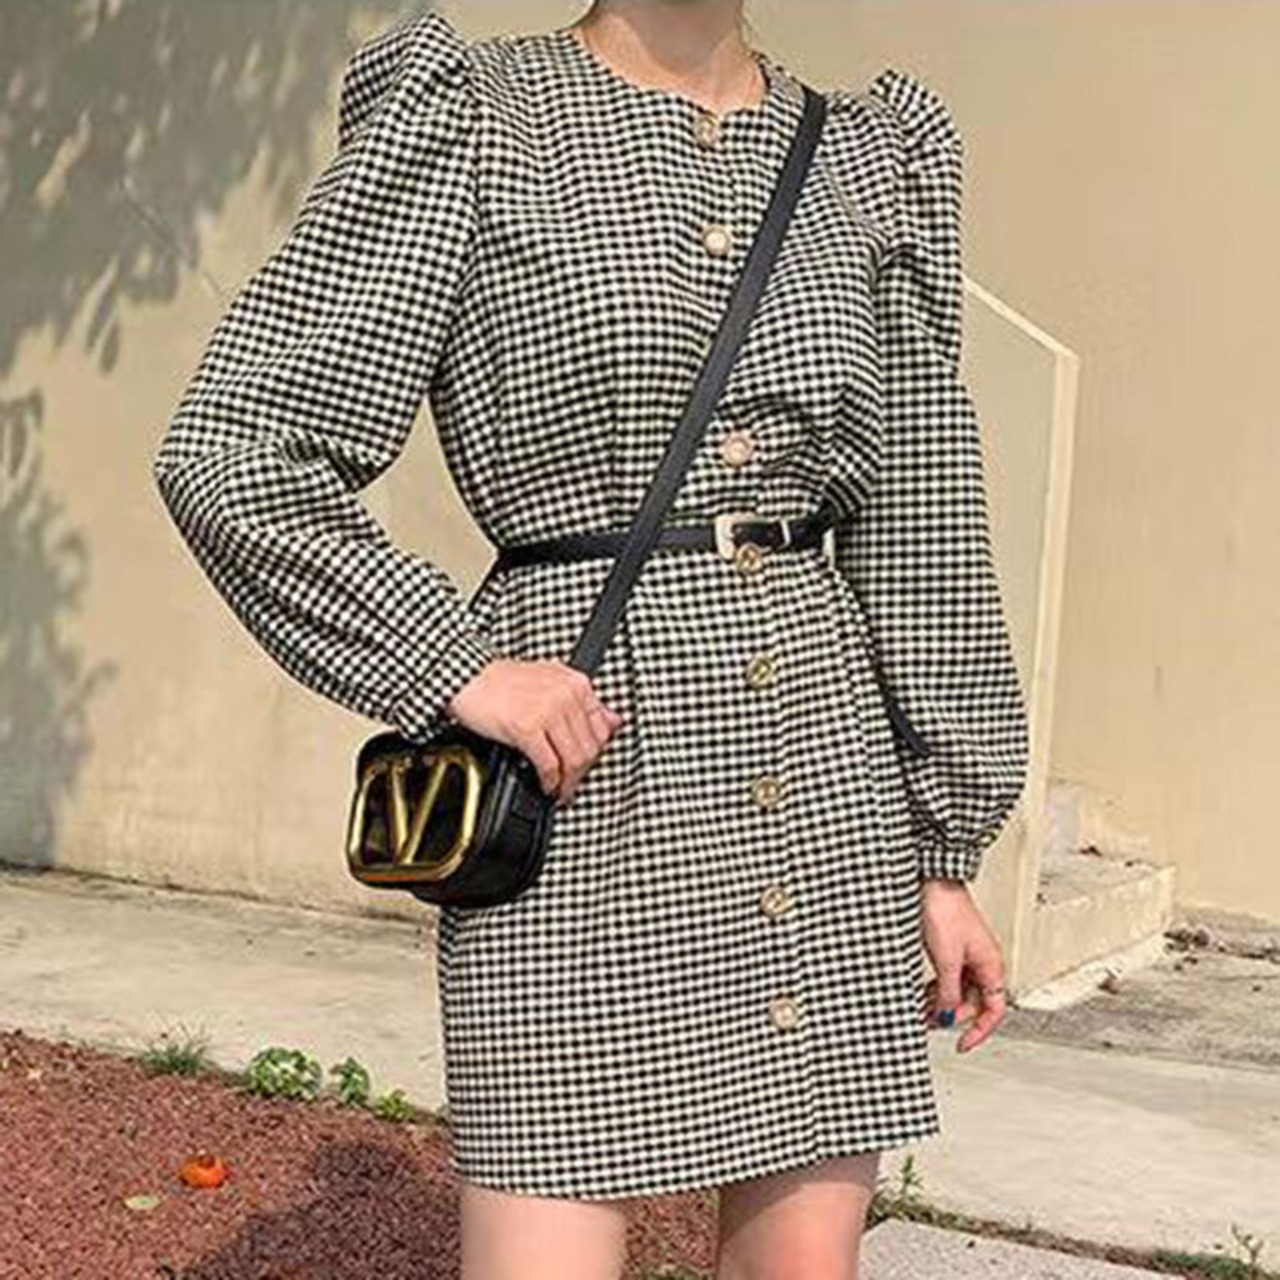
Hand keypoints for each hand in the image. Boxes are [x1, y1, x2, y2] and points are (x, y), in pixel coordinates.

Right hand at [446, 657, 623, 805]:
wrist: (467, 676)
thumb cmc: (504, 680)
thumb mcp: (551, 681)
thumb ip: (583, 701)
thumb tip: (613, 720)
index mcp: (576, 684)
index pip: (602, 728)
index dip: (595, 754)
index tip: (587, 765)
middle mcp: (566, 695)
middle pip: (589, 748)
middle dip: (582, 773)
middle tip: (572, 783)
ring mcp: (548, 711)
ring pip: (573, 760)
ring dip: (568, 782)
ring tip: (561, 789)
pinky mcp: (526, 727)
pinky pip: (549, 764)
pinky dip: (550, 781)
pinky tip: (546, 784)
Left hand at [919, 877, 1006, 1051]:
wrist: (933, 881)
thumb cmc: (945, 910)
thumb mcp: (946, 960)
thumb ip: (950, 992)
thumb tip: (948, 1016)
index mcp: (991, 966)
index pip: (994, 1010)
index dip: (980, 1031)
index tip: (962, 1044)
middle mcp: (983, 961)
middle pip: (974, 1002)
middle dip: (953, 1015)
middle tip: (930, 1021)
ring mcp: (967, 954)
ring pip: (959, 990)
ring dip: (942, 1002)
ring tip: (922, 1009)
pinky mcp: (952, 947)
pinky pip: (949, 977)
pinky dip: (937, 988)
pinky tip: (924, 991)